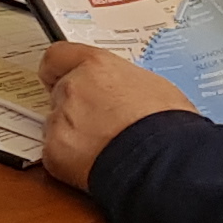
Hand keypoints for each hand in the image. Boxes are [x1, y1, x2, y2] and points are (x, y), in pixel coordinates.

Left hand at [36, 42, 198, 189]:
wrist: (164, 162)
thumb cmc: (168, 125)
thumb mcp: (151, 86)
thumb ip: (120, 83)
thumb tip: (121, 94)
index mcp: (96, 66)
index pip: (57, 57)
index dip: (58, 70)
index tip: (59, 78)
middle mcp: (73, 87)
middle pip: (58, 94)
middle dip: (75, 109)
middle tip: (100, 125)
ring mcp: (60, 120)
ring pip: (56, 126)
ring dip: (72, 136)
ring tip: (104, 148)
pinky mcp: (55, 151)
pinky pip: (55, 154)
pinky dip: (70, 161)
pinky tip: (96, 164)